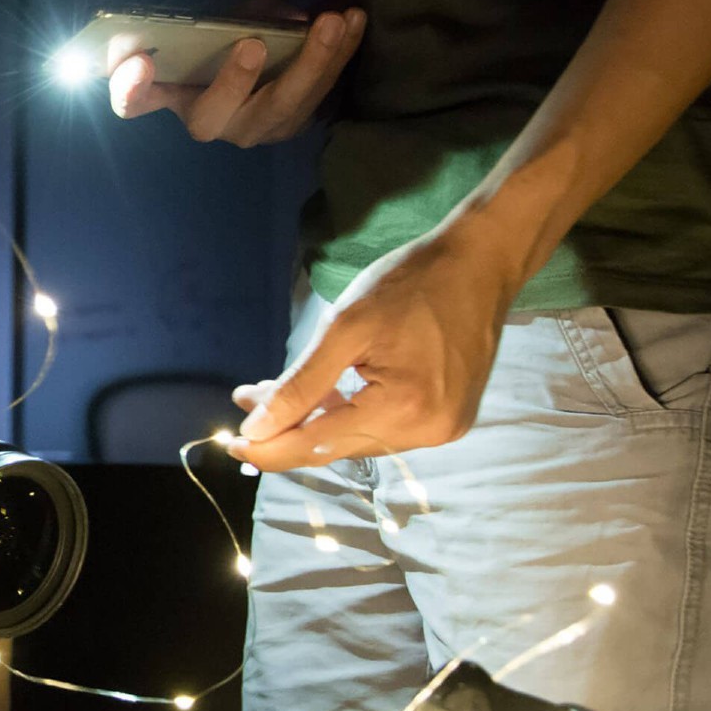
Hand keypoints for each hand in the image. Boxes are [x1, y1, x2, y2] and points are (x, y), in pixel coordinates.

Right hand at [109, 1, 365, 146]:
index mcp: (173, 93)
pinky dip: (340, 55)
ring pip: (279, 108)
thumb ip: (240, 15)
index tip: (140, 64)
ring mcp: (254, 129)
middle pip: (213, 116)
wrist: (266, 60)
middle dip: (233, 82)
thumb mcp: (222, 16)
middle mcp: (210, 121)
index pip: (136, 103)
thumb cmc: (227, 37)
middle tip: (251, 42)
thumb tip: (290, 20)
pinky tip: (354, 21)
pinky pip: (320, 94)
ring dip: (310, 63)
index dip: (131, 91)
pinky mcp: (294, 124)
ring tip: (333, 20)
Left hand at [226, 222, 522, 470]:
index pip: (318, 445)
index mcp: (404, 411)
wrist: (481, 263)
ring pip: (357, 438)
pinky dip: (348, 414)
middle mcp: (428, 432)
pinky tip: (322, 394)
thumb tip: (257, 429)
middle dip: (287, 427)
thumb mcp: (345, 327)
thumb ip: (300, 384)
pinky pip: (382, 427)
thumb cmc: (411, 283)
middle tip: (246, 400)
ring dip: (314, 420)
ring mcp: (442, 429)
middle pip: (336, 446)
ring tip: (274, 393)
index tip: (229, 443)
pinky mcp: (448, 419)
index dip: (270, 448)